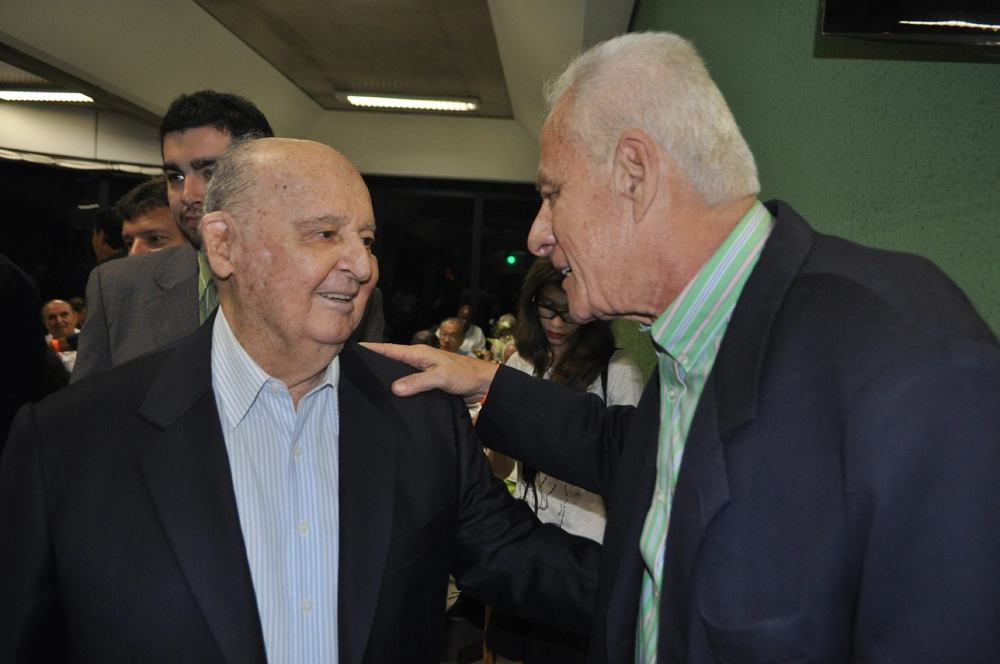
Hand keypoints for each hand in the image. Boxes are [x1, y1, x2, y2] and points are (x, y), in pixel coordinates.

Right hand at [361, 343, 499, 402]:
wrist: (484, 385)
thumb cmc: (466, 375)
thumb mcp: (442, 377)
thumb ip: (419, 382)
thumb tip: (394, 388)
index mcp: (419, 353)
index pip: (389, 349)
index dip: (371, 349)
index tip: (352, 350)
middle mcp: (418, 361)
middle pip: (390, 361)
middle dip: (373, 364)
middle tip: (352, 371)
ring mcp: (422, 372)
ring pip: (398, 374)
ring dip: (385, 378)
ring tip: (365, 385)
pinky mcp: (426, 384)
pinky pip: (407, 384)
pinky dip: (398, 388)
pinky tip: (389, 397)